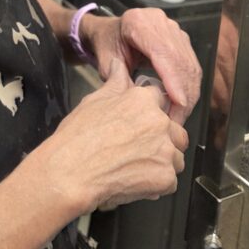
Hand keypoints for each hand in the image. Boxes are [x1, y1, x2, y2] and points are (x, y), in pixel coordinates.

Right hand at [37, 59, 187, 214]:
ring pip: (177, 156)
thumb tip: (118, 66)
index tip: (142, 122)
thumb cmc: (78, 139)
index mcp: (144, 101)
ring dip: (163, 161)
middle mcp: (159, 123)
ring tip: (136, 165)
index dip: (150, 111)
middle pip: (176, 130)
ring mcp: (165, 151)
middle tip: (139, 148)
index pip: (160, 99)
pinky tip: (136, 179)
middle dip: (163, 138)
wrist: (71, 173)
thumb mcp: (94, 100)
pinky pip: (171, 180)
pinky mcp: (165, 177)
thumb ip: (115, 83)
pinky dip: (157, 183)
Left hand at [82, 7, 201, 125]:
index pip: (162, 52)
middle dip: (183, 92)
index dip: (174, 78)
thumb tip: (141, 104)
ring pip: (190, 64)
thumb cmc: (107, 44)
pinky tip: (183, 104)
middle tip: (177, 119)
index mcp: (137, 22)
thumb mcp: (106, 61)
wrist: (110, 30)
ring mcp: (173, 29)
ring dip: (189, 93)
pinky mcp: (181, 39)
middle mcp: (159, 22)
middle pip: (180, 60)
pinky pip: (191, 65)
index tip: (179, 103)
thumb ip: (119, 79)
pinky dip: (189, 87)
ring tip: (180, 116)